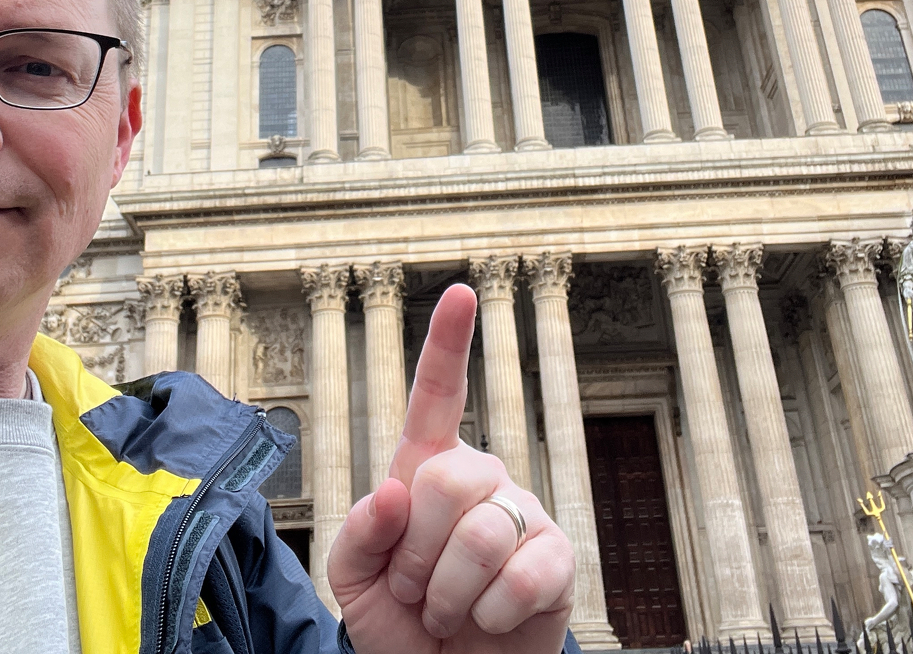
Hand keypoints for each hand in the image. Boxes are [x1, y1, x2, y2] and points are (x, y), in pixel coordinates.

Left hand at [327, 284, 574, 653]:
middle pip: (447, 479)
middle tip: (413, 590)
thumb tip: (393, 492)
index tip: (462, 292)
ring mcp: (524, 515)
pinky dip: (488, 614)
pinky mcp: (558, 560)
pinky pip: (520, 576)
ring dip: (445, 593)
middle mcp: (482, 479)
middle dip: (415, 551)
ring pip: (481, 534)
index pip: (439, 395)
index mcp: (428, 468)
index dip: (448, 343)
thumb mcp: (353, 580)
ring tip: (445, 612)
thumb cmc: (399, 620)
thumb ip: (358, 533)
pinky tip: (487, 622)